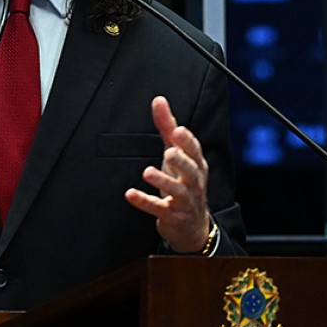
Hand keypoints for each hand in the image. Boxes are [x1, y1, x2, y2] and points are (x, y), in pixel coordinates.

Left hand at [124, 96, 211, 252]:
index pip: (195, 151)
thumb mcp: (176, 154)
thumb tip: (159, 100)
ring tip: (148, 172)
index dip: (187, 141)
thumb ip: (168, 127)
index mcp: (196, 165)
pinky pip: (158, 208)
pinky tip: (130, 194)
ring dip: (163, 180)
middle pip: (191, 170)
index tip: (178, 130)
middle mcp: (194, 182)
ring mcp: (184, 200)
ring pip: (177, 190)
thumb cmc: (183, 182)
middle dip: (181, 161)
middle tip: (170, 151)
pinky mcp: (171, 215)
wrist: (191, 225)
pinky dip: (145, 201)